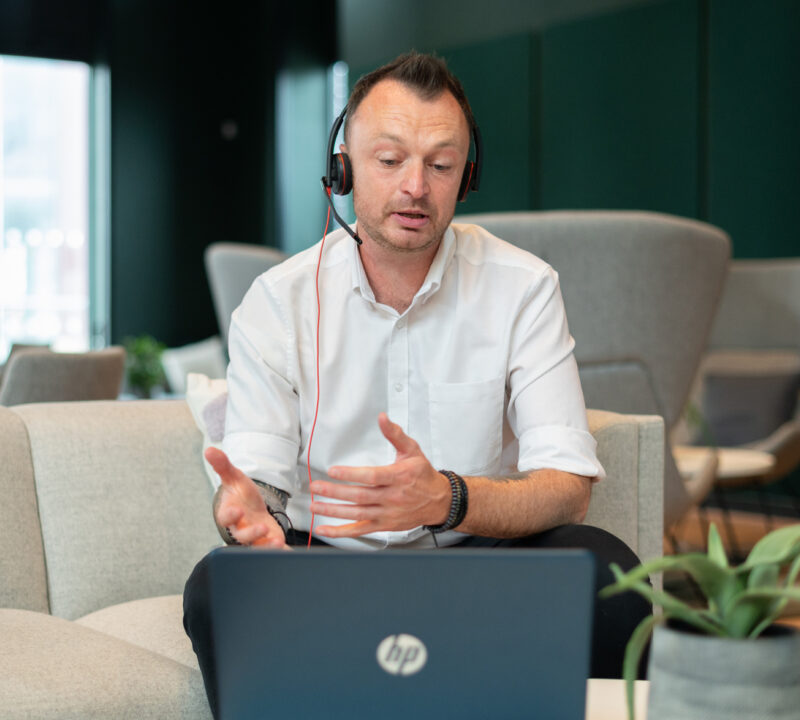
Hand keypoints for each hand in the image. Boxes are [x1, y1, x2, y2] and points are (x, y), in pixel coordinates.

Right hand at [206, 447, 290, 548]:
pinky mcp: (265, 544)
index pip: (225, 518)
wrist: (254, 510)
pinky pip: (270, 551)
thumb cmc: (242, 496)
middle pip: (241, 536)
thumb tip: (209, 449)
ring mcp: (253, 539)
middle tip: (262, 527)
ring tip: (276, 541)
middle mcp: (239, 529)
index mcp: (229, 514)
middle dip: (251, 533)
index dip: (230, 515)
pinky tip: (286, 550)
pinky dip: (278, 552)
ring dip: (265, 546)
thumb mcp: (235, 478)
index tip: (238, 510)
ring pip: (255, 546)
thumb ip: (223, 466)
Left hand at [309, 413, 449, 537]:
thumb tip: (382, 418)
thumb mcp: (412, 450)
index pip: (372, 477)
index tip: (333, 470)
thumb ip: (395, 434)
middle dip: (335, 493)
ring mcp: (387, 514)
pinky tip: (324, 528)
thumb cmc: (423, 475)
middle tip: (315, 487)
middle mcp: (392, 497)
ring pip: (357, 514)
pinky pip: (359, 530)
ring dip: (334, 511)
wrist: (439, 501)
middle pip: (360, 496)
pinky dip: (341, 532)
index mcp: (399, 477)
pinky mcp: (384, 525)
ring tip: (314, 505)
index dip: (351, 474)